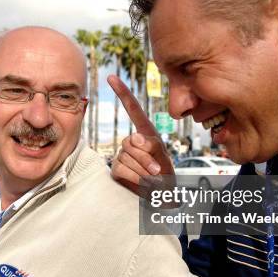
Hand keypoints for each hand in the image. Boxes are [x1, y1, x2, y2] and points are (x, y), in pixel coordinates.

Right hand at [107, 75, 174, 193]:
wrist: (161, 199)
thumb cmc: (166, 176)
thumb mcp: (164, 157)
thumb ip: (151, 145)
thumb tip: (134, 138)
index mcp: (146, 134)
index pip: (133, 110)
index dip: (122, 93)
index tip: (111, 77)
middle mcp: (132, 142)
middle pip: (132, 141)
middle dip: (146, 157)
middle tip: (157, 171)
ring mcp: (122, 155)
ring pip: (128, 156)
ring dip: (144, 170)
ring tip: (152, 179)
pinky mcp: (116, 170)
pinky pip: (123, 169)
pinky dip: (136, 178)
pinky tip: (141, 184)